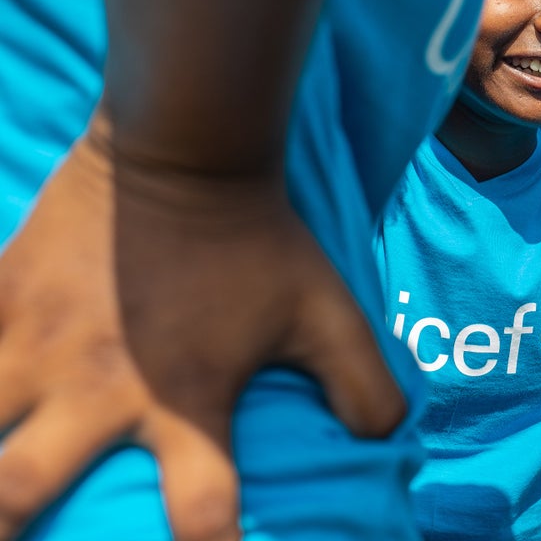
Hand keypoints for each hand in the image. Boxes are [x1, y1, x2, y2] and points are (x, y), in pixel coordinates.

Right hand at [0, 123, 404, 539]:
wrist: (186, 154)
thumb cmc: (260, 241)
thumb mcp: (326, 312)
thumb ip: (364, 381)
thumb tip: (387, 439)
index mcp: (183, 401)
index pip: (200, 516)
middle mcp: (96, 389)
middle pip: (19, 494)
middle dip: (9, 528)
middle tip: (19, 534)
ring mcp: (35, 344)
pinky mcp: (1, 297)